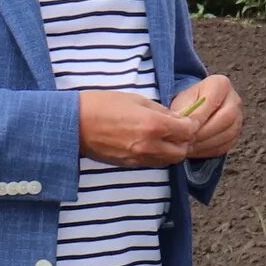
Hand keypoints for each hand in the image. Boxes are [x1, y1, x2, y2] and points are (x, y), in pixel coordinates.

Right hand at [78, 88, 198, 167]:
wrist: (74, 123)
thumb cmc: (103, 105)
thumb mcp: (136, 100)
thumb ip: (161, 111)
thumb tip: (177, 119)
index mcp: (154, 125)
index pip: (188, 131)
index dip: (191, 124)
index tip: (187, 120)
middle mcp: (150, 146)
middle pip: (182, 151)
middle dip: (185, 140)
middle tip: (178, 130)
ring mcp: (139, 158)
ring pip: (169, 161)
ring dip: (173, 150)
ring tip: (165, 138)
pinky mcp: (130, 165)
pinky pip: (153, 164)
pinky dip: (158, 156)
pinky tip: (151, 145)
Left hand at [169, 74, 243, 157]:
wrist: (196, 108)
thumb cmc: (188, 102)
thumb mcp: (182, 100)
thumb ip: (183, 110)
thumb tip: (181, 125)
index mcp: (220, 84)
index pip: (213, 102)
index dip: (199, 117)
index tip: (185, 127)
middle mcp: (234, 99)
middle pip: (226, 118)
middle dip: (204, 132)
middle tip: (187, 140)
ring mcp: (238, 117)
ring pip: (228, 133)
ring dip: (206, 143)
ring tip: (189, 146)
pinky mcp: (236, 133)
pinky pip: (227, 144)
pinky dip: (210, 149)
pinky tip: (196, 150)